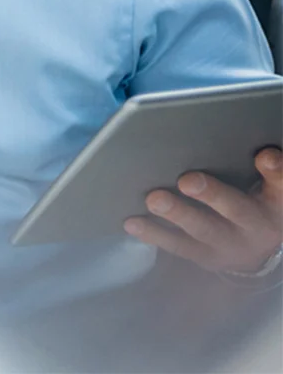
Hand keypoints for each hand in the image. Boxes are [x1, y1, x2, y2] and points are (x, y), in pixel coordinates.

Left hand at [124, 147, 282, 273]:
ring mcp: (230, 245)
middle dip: (212, 194)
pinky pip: (179, 246)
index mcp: (277, 201)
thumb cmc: (255, 200)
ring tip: (153, 199)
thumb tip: (243, 143)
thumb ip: (260, 168)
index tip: (264, 155)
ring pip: (204, 230)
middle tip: (187, 180)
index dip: (275, 170)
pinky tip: (132, 222)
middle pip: (237, 209)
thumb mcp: (268, 186)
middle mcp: (257, 225)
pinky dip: (154, 234)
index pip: (281, 184)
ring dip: (177, 214)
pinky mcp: (206, 257)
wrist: (258, 249)